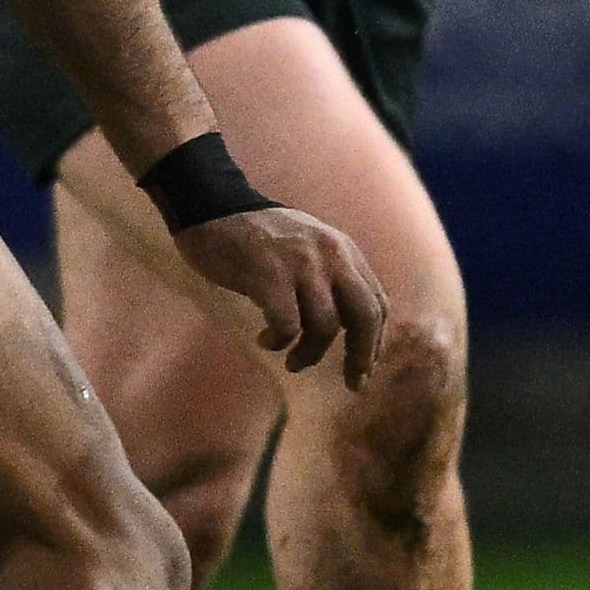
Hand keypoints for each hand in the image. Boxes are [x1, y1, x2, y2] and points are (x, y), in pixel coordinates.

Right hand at [173, 205, 389, 383]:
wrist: (212, 207)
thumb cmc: (257, 238)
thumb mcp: (309, 249)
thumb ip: (331, 277)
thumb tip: (350, 326)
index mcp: (344, 251)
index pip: (377, 301)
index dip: (376, 340)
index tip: (366, 368)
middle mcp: (331, 255)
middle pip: (365, 315)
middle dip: (362, 355)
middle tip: (351, 382)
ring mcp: (301, 263)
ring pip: (326, 326)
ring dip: (310, 354)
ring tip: (293, 361)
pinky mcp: (269, 273)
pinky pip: (288, 324)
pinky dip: (281, 342)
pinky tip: (267, 340)